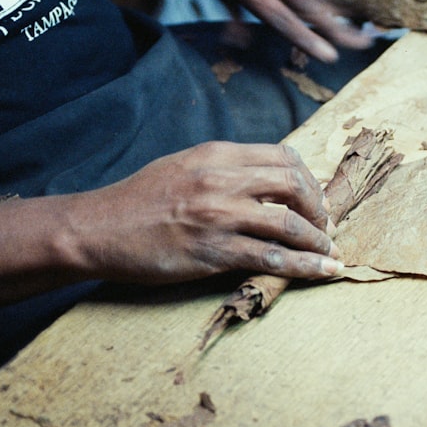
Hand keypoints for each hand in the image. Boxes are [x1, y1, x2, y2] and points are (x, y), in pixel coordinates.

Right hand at [67, 141, 340, 283]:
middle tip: (326, 226)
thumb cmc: (139, 201)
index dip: (310, 178)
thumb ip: (225, 170)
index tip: (316, 198)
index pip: (283, 156)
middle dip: (320, 208)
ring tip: (330, 253)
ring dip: (318, 241)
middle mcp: (221, 180)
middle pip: (294, 185)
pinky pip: (272, 259)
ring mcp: (218, 216)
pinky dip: (306, 266)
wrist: (96, 229)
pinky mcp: (212, 251)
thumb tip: (267, 182)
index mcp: (217, 155)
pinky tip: (324, 272)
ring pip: (289, 225)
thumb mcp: (185, 167)